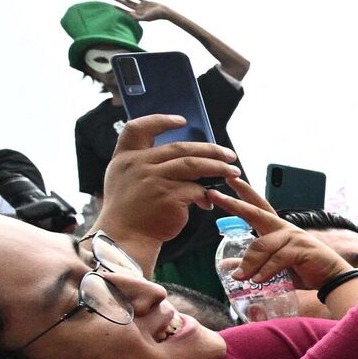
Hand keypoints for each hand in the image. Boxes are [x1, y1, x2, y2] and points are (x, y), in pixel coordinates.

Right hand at [100, 115, 239, 243]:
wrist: (124, 238)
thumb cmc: (130, 211)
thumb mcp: (124, 180)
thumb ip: (145, 164)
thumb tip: (185, 157)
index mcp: (125, 158)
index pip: (137, 128)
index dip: (160, 121)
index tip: (182, 120)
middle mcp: (138, 165)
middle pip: (180, 148)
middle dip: (210, 149)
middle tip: (229, 154)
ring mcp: (153, 179)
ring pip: (193, 165)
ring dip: (218, 167)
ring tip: (233, 171)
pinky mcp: (168, 196)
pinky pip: (196, 189)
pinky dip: (207, 195)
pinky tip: (210, 201)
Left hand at [111, 0, 176, 22]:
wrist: (163, 12)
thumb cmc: (155, 16)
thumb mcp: (146, 18)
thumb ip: (138, 18)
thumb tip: (130, 16)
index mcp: (137, 15)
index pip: (125, 11)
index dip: (119, 8)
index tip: (112, 5)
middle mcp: (137, 10)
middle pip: (126, 5)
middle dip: (119, 1)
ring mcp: (141, 6)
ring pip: (130, 1)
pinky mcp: (145, 2)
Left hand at [205, 176, 353, 287]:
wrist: (331, 278)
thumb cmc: (303, 270)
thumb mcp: (273, 267)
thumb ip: (253, 263)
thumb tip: (227, 267)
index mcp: (277, 229)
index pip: (258, 206)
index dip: (243, 193)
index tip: (228, 180)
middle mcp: (284, 228)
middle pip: (256, 213)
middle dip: (235, 203)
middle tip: (215, 195)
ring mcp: (293, 237)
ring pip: (261, 245)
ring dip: (249, 263)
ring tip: (240, 277)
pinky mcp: (300, 250)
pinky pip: (276, 259)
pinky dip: (265, 271)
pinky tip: (258, 280)